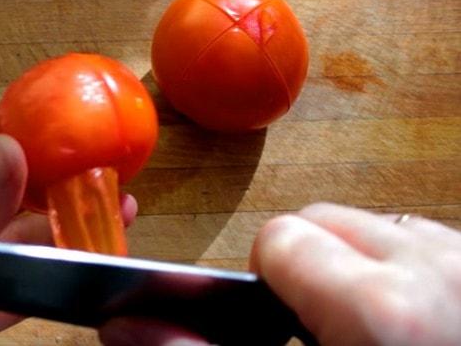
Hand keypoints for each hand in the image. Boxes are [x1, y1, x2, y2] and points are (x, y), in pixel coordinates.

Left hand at [0, 114, 137, 345]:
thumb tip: (16, 149)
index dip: (10, 131)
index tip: (62, 123)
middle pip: (3, 193)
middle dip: (51, 180)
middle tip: (103, 167)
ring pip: (19, 242)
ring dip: (63, 226)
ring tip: (115, 206)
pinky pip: (19, 293)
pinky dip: (53, 277)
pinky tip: (86, 258)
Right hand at [99, 203, 460, 345]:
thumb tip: (125, 326)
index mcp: (381, 308)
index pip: (282, 237)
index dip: (267, 283)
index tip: (282, 327)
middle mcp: (440, 268)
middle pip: (328, 221)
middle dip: (312, 269)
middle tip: (323, 334)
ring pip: (380, 226)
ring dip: (359, 267)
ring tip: (370, 333)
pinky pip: (428, 242)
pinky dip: (407, 272)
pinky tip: (411, 327)